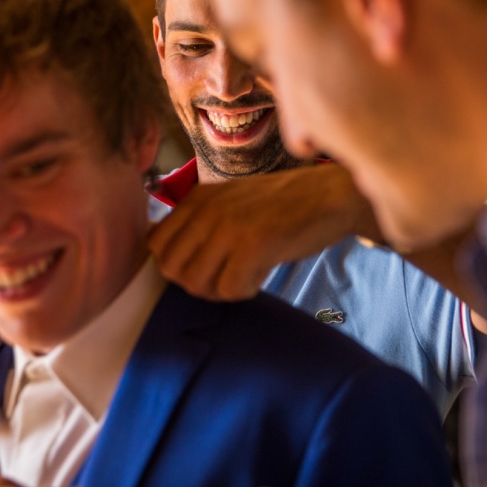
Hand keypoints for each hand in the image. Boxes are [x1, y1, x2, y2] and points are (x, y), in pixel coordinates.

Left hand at [149, 163, 375, 299]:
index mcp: (197, 199)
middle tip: (224, 278)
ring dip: (220, 290)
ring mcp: (229, 226)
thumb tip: (167, 263)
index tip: (203, 268)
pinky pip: (230, 289)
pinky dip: (245, 291)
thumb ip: (199, 225)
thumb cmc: (281, 206)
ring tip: (243, 276)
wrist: (330, 195)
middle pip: (172, 269)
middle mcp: (207, 209)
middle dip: (195, 283)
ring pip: (196, 283)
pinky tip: (261, 275)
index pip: (155, 245)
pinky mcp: (254, 244)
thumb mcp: (230, 204)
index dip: (176, 265)